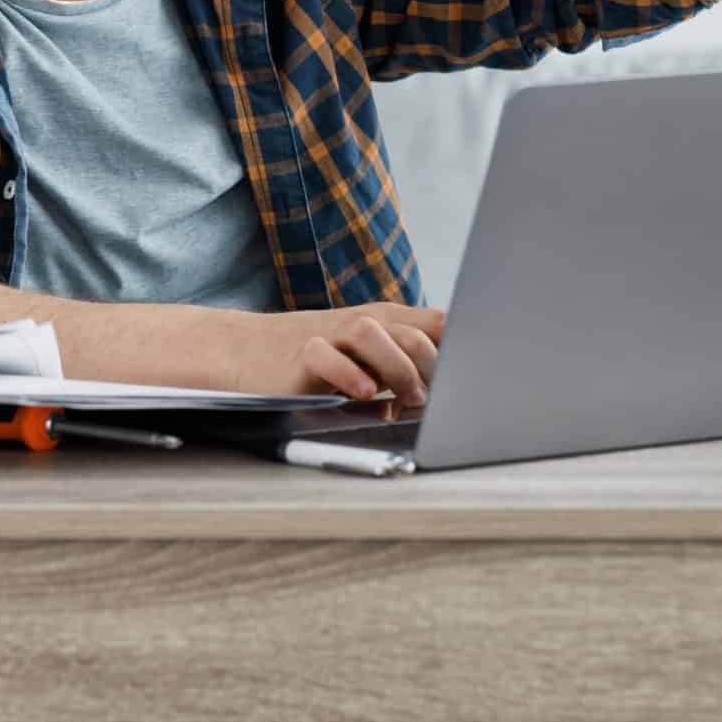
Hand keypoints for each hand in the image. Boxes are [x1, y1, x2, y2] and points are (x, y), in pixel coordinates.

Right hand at [222, 302, 445, 417]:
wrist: (249, 349)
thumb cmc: (320, 355)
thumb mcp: (369, 353)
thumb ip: (406, 361)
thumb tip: (454, 391)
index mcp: (387, 320)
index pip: (438, 324)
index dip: (461, 352)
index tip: (472, 382)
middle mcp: (363, 323)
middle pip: (413, 333)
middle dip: (434, 370)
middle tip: (435, 401)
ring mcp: (331, 335)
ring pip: (373, 334)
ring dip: (398, 370)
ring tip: (406, 399)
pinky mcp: (302, 354)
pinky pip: (327, 357)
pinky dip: (349, 375)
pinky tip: (364, 393)